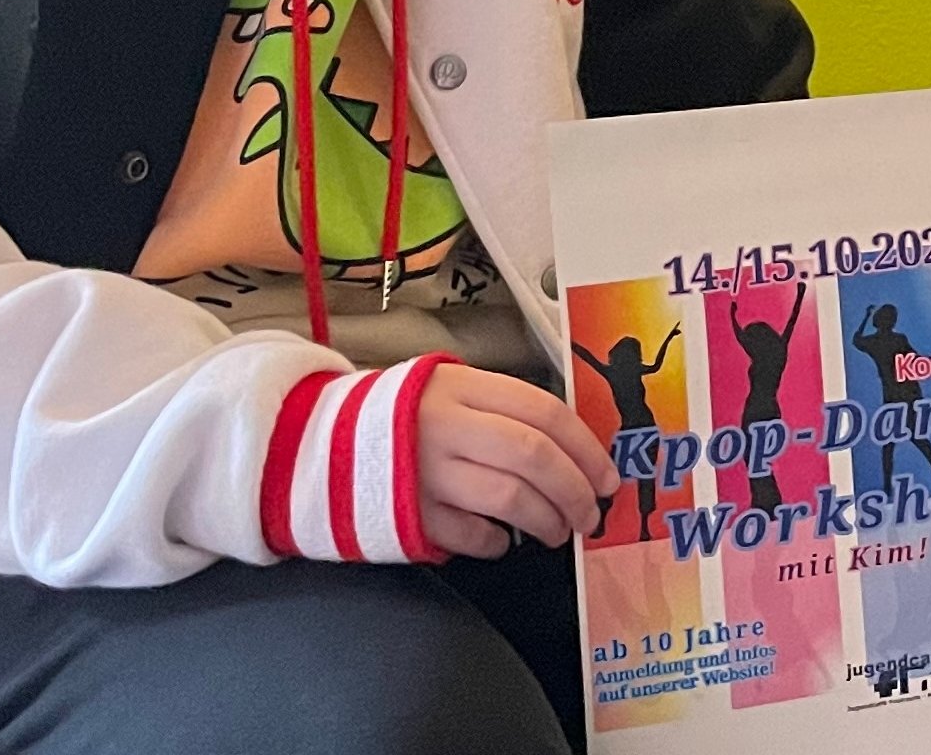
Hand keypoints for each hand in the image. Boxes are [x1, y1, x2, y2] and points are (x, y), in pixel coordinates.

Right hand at [412, 364, 620, 558]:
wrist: (321, 445)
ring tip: (557, 531)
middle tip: (592, 515)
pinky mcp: (407, 515)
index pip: (544, 412)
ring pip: (509, 498)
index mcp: (464, 387)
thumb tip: (577, 452)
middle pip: (533, 457)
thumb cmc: (407, 419)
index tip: (609, 478)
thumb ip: (506, 412)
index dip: (586, 448)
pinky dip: (497, 543)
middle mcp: (446, 426)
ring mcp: (424, 472)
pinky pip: (470, 535)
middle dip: (575, 490)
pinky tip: (501, 540)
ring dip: (546, 521)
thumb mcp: (453, 392)